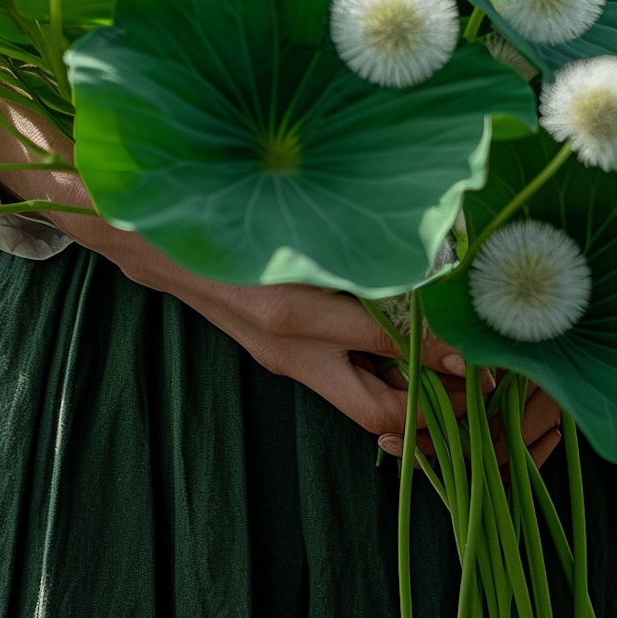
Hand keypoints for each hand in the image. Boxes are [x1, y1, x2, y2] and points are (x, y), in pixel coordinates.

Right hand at [0, 97, 560, 466]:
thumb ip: (342, 213)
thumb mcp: (274, 205)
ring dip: (410, 410)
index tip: (494, 360)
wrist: (121, 220)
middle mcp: (293, 343)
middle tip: (494, 401)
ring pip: (360, 407)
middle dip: (437, 418)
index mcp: (296, 306)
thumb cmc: (203, 199)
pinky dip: (376, 388)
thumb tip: (418, 217)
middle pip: (380, 411)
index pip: (391, 349)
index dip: (447, 362)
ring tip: (468, 395)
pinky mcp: (272, 350)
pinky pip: (336, 385)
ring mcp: (280, 354)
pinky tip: (412, 375)